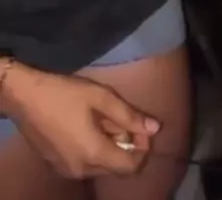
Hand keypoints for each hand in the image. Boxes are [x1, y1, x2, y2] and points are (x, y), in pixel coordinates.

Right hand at [3, 62, 158, 178]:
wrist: (23, 96)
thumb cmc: (64, 93)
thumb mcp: (101, 98)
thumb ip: (130, 115)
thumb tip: (156, 128)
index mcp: (94, 154)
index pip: (130, 167)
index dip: (142, 148)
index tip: (142, 127)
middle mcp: (81, 170)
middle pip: (115, 167)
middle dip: (126, 146)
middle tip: (123, 118)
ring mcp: (66, 169)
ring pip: (100, 166)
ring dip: (110, 147)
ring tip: (104, 118)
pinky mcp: (56, 164)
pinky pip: (84, 163)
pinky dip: (93, 149)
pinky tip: (88, 125)